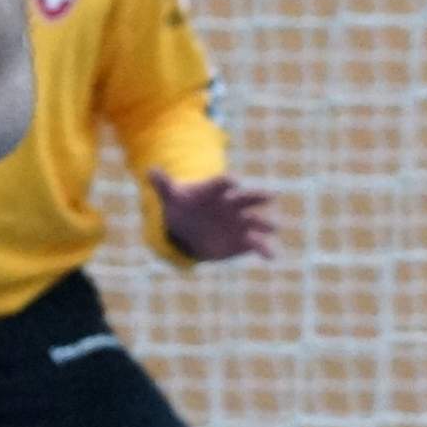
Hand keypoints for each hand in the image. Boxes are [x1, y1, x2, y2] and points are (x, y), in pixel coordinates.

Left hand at [151, 170, 276, 262]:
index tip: (233, 180)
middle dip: (258, 196)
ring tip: (276, 225)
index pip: (222, 183)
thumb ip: (163, 184)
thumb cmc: (183, 205)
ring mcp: (241, 222)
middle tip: (271, 194)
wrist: (191, 226)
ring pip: (256, 221)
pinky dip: (265, 249)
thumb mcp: (171, 195)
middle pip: (247, 198)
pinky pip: (257, 244)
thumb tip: (150, 170)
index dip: (227, 181)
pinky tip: (273, 256)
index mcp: (216, 191)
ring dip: (266, 223)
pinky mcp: (244, 240)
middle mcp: (232, 204)